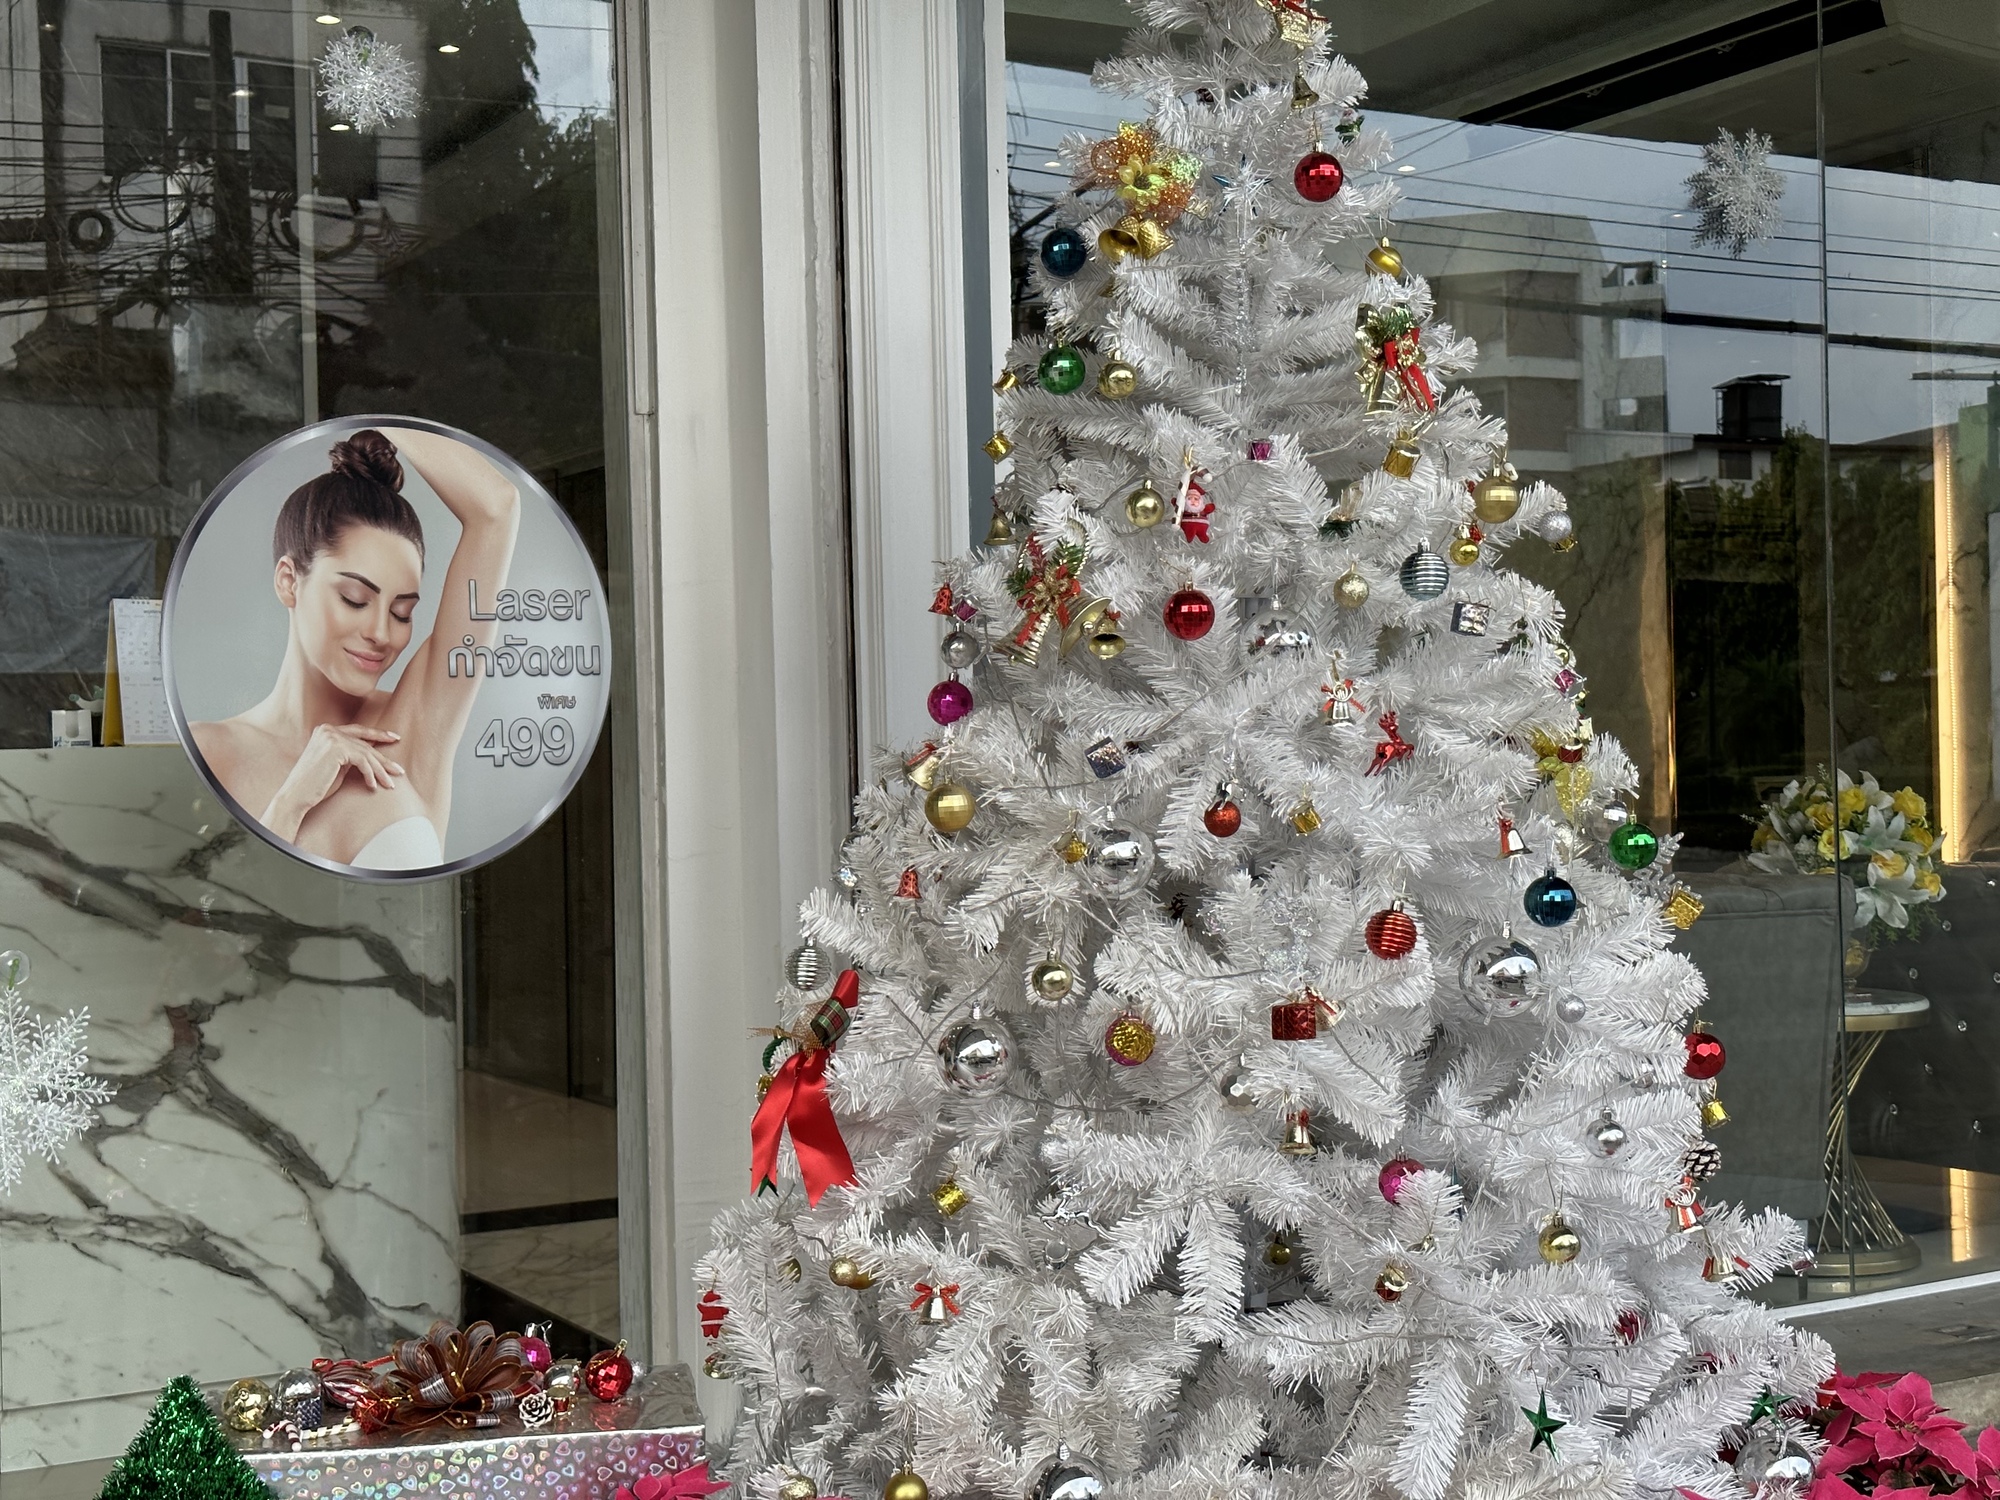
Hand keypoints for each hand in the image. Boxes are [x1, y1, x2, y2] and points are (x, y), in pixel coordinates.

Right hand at [261, 724, 403, 840]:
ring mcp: (331, 737)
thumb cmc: (316, 785)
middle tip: (399, 770)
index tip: (395, 737)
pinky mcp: (336, 748)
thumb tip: (372, 752)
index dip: (377, 734)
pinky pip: (362, 761)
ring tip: (391, 784)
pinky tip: (373, 786)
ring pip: (366, 753)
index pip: (358, 730)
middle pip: (364, 744)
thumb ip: (351, 755)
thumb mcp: (338, 765)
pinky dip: (370, 774)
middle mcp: (328, 729)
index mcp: (326, 730)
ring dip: (381, 770)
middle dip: (383, 759)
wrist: (296, 796)